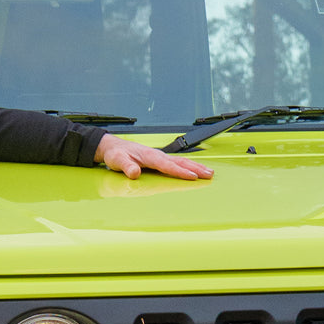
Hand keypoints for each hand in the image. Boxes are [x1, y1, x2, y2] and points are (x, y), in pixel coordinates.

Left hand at [95, 134, 213, 180]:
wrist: (113, 147)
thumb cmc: (116, 154)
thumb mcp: (117, 161)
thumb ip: (126, 167)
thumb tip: (135, 173)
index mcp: (149, 156)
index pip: (168, 165)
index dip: (180, 172)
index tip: (193, 177)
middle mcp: (157, 155)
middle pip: (180, 162)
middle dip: (196, 168)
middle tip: (210, 174)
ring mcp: (160, 157)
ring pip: (182, 162)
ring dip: (196, 167)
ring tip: (210, 173)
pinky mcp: (160, 160)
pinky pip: (177, 163)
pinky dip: (189, 166)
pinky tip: (196, 170)